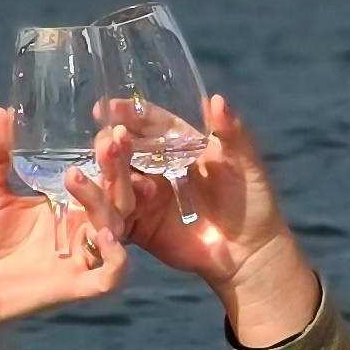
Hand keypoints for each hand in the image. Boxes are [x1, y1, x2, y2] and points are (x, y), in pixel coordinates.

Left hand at [0, 107, 126, 332]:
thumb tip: (0, 111)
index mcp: (69, 202)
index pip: (103, 173)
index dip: (112, 153)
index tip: (109, 128)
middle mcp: (83, 227)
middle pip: (119, 195)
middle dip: (117, 168)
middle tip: (108, 142)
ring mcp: (83, 256)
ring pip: (115, 228)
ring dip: (103, 201)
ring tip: (75, 179)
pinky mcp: (78, 286)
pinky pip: (112, 275)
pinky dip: (115, 257)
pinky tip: (101, 235)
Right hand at [93, 94, 320, 344]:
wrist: (250, 249)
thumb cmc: (253, 200)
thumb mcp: (244, 162)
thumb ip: (230, 132)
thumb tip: (217, 99)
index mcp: (180, 146)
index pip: (153, 124)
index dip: (134, 114)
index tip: (113, 105)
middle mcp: (158, 168)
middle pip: (129, 150)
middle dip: (115, 141)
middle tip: (107, 136)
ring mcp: (147, 197)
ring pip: (118, 180)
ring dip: (108, 169)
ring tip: (103, 158)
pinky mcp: (140, 226)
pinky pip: (116, 215)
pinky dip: (105, 206)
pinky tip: (96, 196)